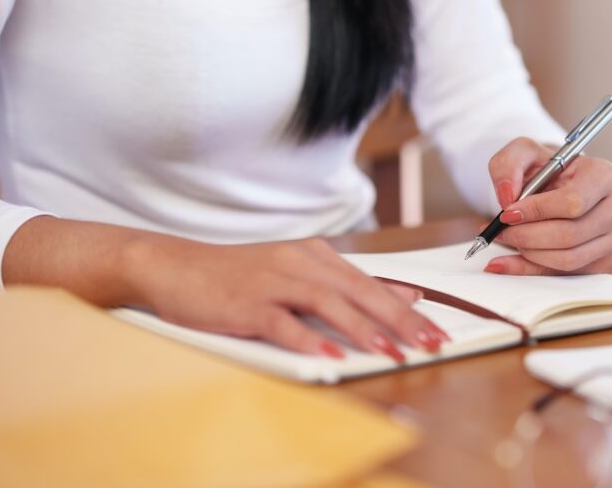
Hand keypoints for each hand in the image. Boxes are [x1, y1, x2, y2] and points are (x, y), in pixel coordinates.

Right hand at [129, 236, 448, 361]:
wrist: (175, 265)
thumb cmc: (239, 276)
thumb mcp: (298, 274)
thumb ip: (348, 286)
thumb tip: (403, 295)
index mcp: (317, 256)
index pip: (372, 283)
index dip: (407, 309)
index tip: (436, 332)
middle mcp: (300, 262)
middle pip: (359, 291)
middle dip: (399, 320)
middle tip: (428, 344)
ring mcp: (273, 280)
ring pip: (327, 303)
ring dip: (362, 329)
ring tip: (390, 352)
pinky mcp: (246, 302)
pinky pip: (282, 321)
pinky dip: (307, 338)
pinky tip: (329, 354)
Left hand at [485, 137, 611, 274]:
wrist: (565, 187)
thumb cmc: (549, 171)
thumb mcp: (525, 153)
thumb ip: (508, 165)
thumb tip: (507, 196)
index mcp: (606, 175)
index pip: (572, 202)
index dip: (536, 211)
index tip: (508, 214)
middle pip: (569, 235)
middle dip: (526, 236)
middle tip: (502, 231)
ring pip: (568, 259)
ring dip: (529, 253)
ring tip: (510, 240)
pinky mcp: (608, 262)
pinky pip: (566, 274)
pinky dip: (533, 269)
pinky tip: (513, 260)